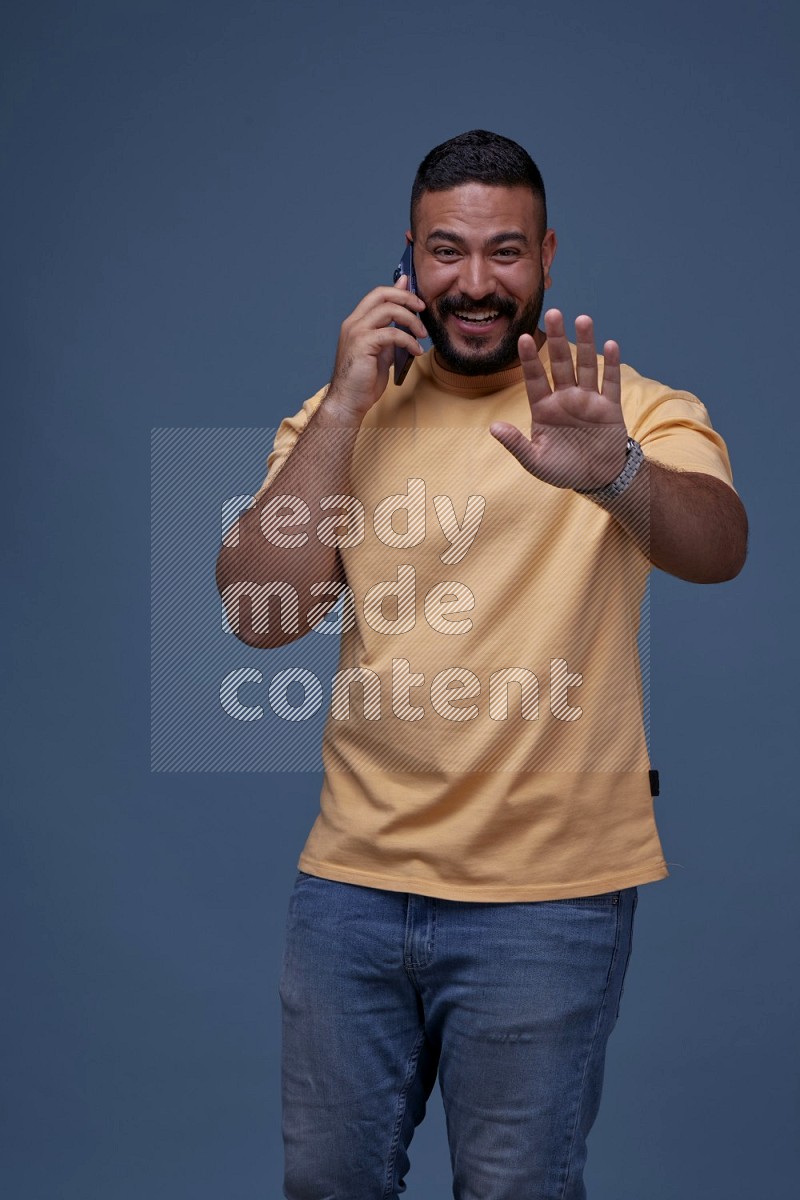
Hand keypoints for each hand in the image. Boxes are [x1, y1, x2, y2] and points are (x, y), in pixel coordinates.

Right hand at [322, 276, 426, 423]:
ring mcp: (356, 332)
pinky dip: (409, 340)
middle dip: (406, 297)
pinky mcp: (362, 344)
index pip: (378, 294)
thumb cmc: (363, 380)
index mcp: (356, 322)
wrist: (349, 401)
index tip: (417, 298)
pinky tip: (416, 351)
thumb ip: (391, 332)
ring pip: (389, 310)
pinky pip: (392, 333)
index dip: (399, 290)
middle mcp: (354, 323)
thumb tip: (404, 318)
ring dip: (411, 320)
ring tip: (422, 335)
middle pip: (382, 294)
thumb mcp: (382, 351)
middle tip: (422, 309)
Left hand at [490, 309, 628, 490]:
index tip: (524, 337)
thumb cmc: (563, 469)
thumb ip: (516, 445)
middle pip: (561, 363)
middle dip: (558, 339)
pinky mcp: (609, 407)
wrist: (597, 478)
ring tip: (583, 319)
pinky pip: (610, 382)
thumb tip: (493, 428)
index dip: (530, 359)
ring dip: (585, 344)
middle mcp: (565, 398)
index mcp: (544, 409)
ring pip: (586, 366)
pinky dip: (612, 365)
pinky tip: (610, 345)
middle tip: (554, 312)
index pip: (534, 378)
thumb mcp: (535, 462)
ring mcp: (588, 400)